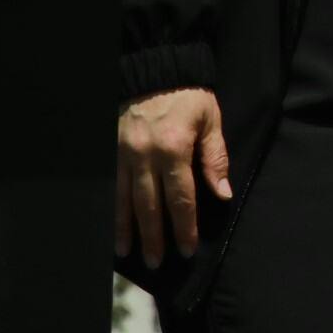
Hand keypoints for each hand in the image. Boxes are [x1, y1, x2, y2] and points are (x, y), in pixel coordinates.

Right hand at [116, 87, 230, 267]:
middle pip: (150, 206)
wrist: (154, 70)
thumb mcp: (211, 120)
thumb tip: (223, 194)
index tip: (188, 248)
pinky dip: (111, 209)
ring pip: (124, 200)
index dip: (185, 226)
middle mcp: (145, 156)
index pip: (181, 197)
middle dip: (155, 237)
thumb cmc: (188, 95)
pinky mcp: (110, 152)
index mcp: (175, 148)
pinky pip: (110, 187)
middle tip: (158, 262)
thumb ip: (215, 158)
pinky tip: (112, 226)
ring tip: (130, 253)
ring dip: (127, 229)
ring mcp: (123, 155)